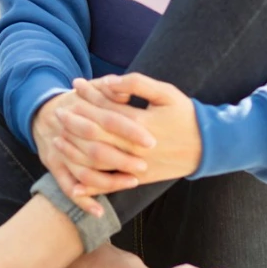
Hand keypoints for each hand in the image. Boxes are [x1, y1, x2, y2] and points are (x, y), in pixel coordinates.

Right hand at [31, 84, 151, 216]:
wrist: (46, 111)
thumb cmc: (80, 101)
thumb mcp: (94, 89)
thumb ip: (110, 90)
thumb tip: (128, 93)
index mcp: (81, 109)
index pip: (108, 120)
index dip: (130, 131)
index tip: (150, 141)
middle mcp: (68, 131)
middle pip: (96, 149)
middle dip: (122, 160)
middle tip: (144, 165)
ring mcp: (59, 151)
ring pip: (83, 172)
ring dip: (109, 181)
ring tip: (133, 182)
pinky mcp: (53, 166)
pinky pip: (67, 187)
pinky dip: (83, 201)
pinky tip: (99, 212)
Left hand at [69, 72, 202, 184]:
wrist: (208, 147)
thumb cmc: (186, 116)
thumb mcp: (166, 93)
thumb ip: (137, 84)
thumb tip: (108, 81)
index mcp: (141, 124)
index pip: (106, 109)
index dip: (88, 96)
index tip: (74, 84)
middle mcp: (135, 147)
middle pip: (96, 135)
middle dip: (74, 123)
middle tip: (58, 111)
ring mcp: (136, 166)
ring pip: (98, 161)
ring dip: (75, 150)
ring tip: (58, 138)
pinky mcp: (138, 179)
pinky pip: (111, 184)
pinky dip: (91, 185)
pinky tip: (74, 182)